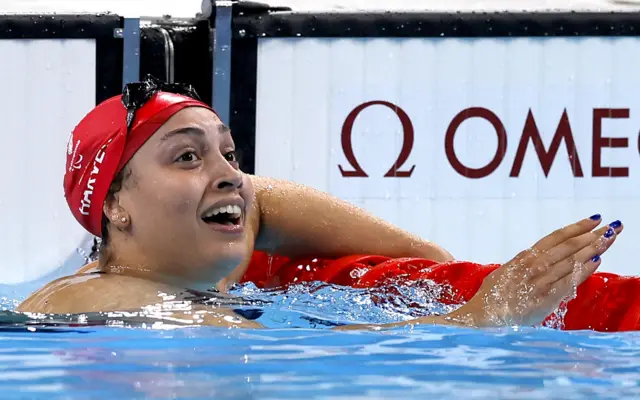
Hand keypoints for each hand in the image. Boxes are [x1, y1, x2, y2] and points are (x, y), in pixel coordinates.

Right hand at [451, 215, 622, 326]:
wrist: (484, 315)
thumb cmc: (491, 296)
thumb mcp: (505, 273)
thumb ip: (521, 266)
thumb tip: (533, 259)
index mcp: (524, 257)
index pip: (556, 237)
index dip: (577, 227)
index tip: (594, 219)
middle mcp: (534, 265)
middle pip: (569, 246)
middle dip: (593, 234)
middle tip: (613, 226)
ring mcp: (541, 280)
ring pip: (572, 259)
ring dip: (594, 247)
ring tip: (610, 238)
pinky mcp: (546, 298)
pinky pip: (569, 280)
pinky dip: (584, 269)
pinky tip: (597, 260)